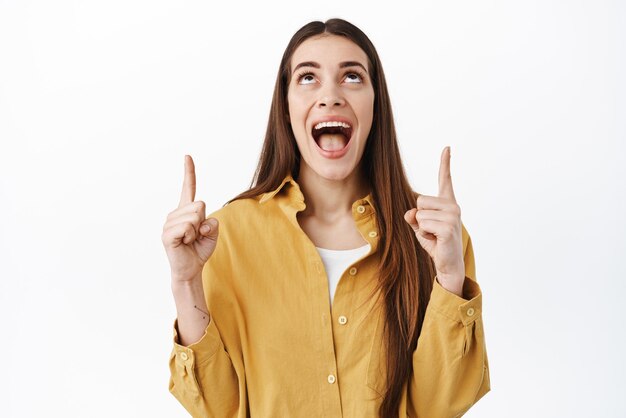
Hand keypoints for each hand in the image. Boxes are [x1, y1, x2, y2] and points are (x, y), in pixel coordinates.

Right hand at [162, 155, 219, 283]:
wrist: (191, 269)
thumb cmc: (200, 249)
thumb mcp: (212, 233)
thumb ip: (212, 222)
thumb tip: (201, 220)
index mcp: (186, 210)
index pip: (188, 188)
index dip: (189, 172)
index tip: (187, 156)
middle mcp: (175, 213)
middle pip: (200, 205)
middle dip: (204, 222)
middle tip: (195, 236)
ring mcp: (169, 223)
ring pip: (194, 216)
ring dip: (197, 232)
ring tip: (189, 241)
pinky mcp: (166, 234)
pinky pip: (187, 227)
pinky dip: (190, 236)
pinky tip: (184, 243)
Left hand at [404, 146, 464, 294]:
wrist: (447, 263)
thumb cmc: (435, 243)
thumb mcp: (420, 227)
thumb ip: (414, 216)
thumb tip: (411, 213)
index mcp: (447, 203)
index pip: (445, 179)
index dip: (445, 163)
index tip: (447, 148)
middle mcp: (453, 206)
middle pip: (420, 201)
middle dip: (419, 217)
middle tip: (431, 230)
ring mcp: (453, 216)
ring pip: (420, 214)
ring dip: (422, 228)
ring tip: (434, 236)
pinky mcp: (449, 227)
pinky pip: (423, 224)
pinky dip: (424, 235)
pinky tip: (437, 241)